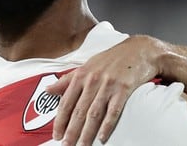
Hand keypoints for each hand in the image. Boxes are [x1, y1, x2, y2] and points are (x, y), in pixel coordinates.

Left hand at [47, 35, 161, 144]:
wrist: (139, 50)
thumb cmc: (111, 59)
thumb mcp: (86, 65)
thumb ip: (67, 80)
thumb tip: (48, 89)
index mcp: (81, 75)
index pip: (66, 101)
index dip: (60, 120)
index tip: (56, 134)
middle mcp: (92, 80)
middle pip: (79, 110)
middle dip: (71, 130)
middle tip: (66, 145)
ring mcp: (108, 85)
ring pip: (94, 113)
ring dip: (87, 132)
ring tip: (82, 145)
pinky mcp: (123, 89)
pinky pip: (113, 111)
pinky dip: (107, 125)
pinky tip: (102, 137)